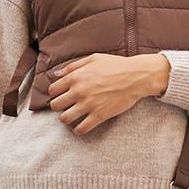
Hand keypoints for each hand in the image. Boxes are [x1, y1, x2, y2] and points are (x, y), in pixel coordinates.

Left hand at [47, 52, 169, 133]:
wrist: (136, 76)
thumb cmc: (116, 65)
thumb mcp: (93, 59)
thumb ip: (73, 66)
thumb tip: (56, 74)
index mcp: (76, 77)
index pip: (53, 90)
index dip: (55, 94)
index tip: (61, 95)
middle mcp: (79, 91)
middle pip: (55, 105)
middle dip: (58, 106)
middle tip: (66, 106)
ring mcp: (89, 104)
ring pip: (64, 118)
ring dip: (66, 118)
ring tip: (72, 116)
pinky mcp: (99, 115)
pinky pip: (81, 128)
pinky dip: (78, 130)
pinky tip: (80, 127)